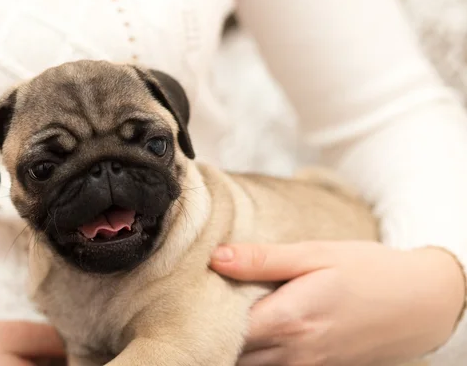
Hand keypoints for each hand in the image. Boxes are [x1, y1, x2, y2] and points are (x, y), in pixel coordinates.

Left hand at [210, 241, 465, 365]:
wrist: (421, 303)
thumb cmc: (368, 271)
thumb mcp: (316, 254)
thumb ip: (263, 259)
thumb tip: (216, 257)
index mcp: (289, 319)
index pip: (225, 330)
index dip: (201, 314)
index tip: (189, 294)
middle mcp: (294, 352)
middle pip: (232, 352)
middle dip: (211, 332)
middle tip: (198, 303)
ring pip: (249, 365)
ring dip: (231, 344)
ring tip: (221, 314)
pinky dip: (255, 353)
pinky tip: (253, 328)